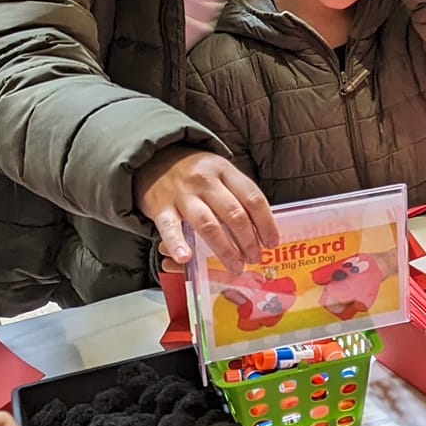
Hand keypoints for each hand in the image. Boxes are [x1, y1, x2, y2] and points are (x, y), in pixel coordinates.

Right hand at [135, 146, 278, 267]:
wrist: (153, 159)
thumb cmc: (194, 172)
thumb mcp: (219, 173)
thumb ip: (238, 195)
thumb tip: (261, 229)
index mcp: (225, 171)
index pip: (253, 197)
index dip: (266, 223)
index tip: (272, 243)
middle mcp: (206, 181)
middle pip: (234, 213)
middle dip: (249, 241)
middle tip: (255, 258)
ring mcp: (183, 194)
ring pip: (208, 224)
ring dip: (225, 249)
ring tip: (235, 266)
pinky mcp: (161, 208)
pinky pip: (170, 228)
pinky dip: (178, 244)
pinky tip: (186, 258)